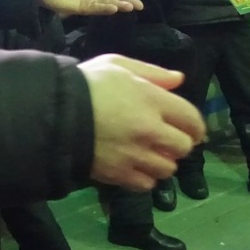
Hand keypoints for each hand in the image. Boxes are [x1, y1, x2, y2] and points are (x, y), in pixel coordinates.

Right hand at [79, 55, 206, 190]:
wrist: (53, 113)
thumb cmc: (87, 83)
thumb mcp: (118, 65)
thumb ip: (152, 73)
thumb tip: (179, 80)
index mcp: (153, 101)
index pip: (191, 119)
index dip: (197, 126)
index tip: (194, 130)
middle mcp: (150, 131)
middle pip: (183, 147)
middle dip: (180, 144)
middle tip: (169, 140)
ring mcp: (136, 155)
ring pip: (168, 169)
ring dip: (164, 162)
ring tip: (151, 154)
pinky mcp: (119, 175)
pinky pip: (146, 185)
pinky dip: (146, 178)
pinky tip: (136, 167)